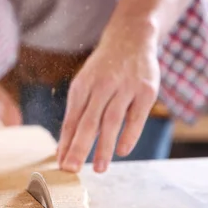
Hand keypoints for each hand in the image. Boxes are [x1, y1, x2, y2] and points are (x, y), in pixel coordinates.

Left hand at [57, 31, 159, 172]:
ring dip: (104, 147)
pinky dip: (129, 135)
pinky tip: (122, 152)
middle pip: (88, 122)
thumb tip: (62, 150)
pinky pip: (137, 116)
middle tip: (72, 169)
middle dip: (79, 147)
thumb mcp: (84, 86)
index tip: (60, 163)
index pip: (72, 120)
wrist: (131, 37)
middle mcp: (102, 86)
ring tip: (99, 168)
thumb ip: (77, 116)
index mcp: (82, 87)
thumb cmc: (103, 70)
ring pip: (112, 121)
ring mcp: (125, 87)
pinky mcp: (147, 90)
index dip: (66, 143)